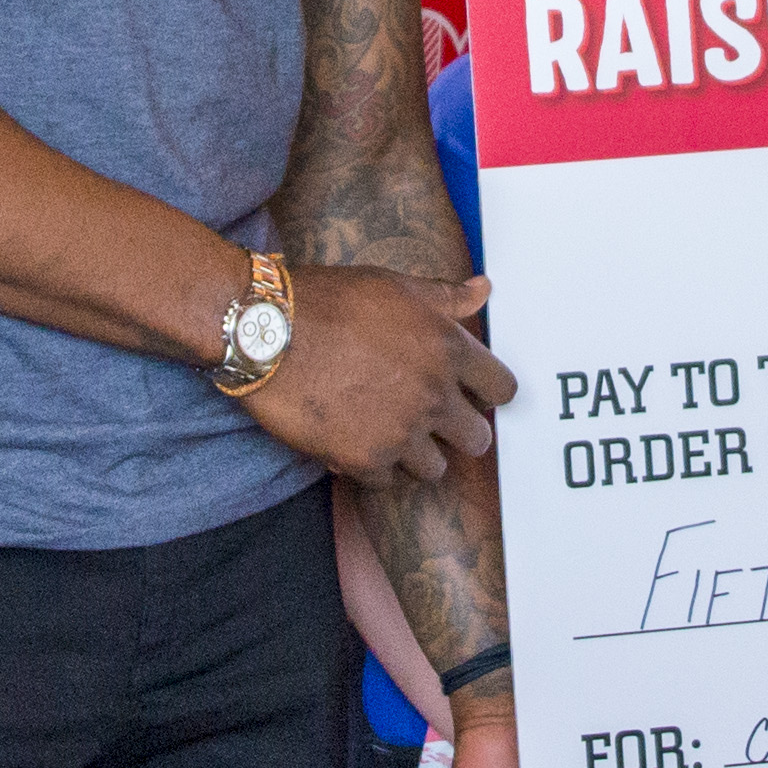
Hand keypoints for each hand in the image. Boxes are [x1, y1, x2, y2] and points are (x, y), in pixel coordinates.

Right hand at [241, 266, 513, 485]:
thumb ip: (445, 297)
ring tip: (388, 432)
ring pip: (434, 468)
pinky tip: (356, 442)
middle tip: (430, 420)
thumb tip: (485, 289)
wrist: (266, 331)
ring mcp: (401, 431)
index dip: (487, 393)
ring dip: (415, 454)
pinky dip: (375, 467)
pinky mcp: (365, 459)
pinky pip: (389, 481)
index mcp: (448, 348)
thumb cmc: (328, 301)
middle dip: (457, 432)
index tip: (470, 394)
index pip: (502, 389)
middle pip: (477, 439)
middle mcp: (434, 394)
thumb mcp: (394, 286)